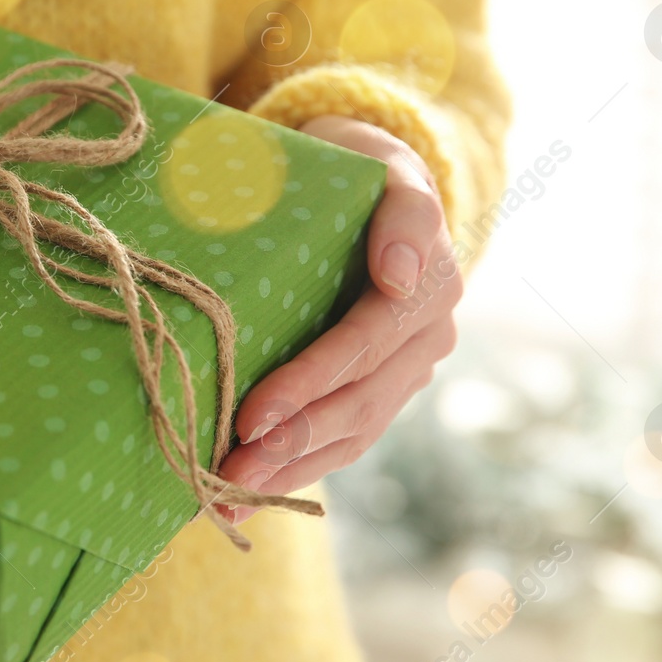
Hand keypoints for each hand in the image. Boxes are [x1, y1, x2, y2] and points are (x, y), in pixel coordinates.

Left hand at [216, 116, 462, 521]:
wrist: (368, 183)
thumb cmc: (358, 164)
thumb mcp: (384, 163)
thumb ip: (403, 211)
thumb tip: (400, 276)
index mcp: (430, 284)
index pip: (364, 344)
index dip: (309, 383)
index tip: (253, 415)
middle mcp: (426, 337)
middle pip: (358, 402)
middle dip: (292, 442)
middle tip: (232, 472)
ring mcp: (405, 370)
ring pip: (353, 434)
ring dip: (292, 471)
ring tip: (233, 497)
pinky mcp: (379, 390)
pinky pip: (346, 440)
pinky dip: (300, 471)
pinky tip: (252, 497)